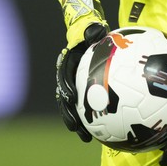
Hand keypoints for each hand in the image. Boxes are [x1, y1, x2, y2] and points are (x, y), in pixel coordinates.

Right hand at [56, 0, 108, 141]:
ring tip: (85, 137)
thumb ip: (92, 30)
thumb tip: (96, 28)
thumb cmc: (91, 32)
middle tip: (75, 127)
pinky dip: (91, 119)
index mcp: (68, 64)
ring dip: (78, 123)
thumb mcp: (92, 29)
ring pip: (74, 108)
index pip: (64, 77)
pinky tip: (102, 133)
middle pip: (66, 99)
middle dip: (69, 114)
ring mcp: (75, 85)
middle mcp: (69, 77)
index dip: (66, 88)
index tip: (71, 98)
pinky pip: (86, 107)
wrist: (89, 36)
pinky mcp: (84, 91)